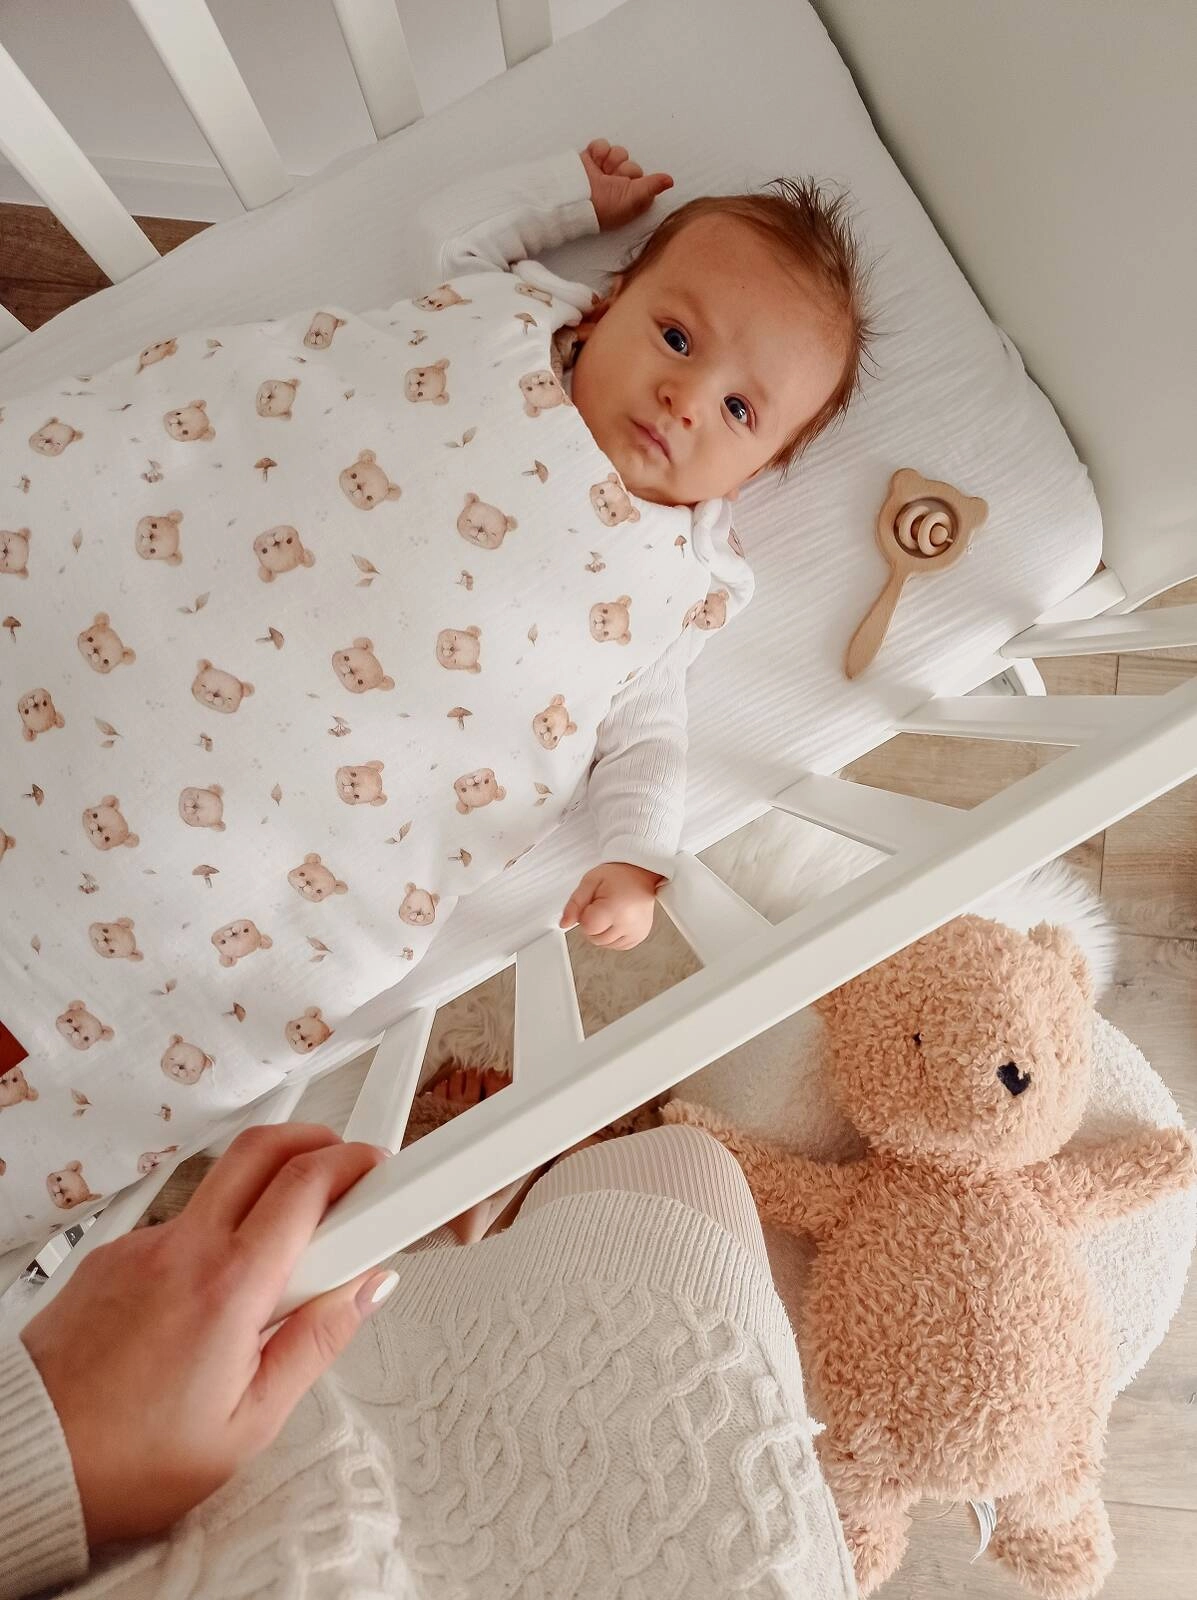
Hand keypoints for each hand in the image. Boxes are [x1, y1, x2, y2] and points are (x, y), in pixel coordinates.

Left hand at [20, 1124, 393, 1547]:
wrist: (27, 1463)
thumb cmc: (127, 1461)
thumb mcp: (250, 1422)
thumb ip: (317, 1342)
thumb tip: (366, 1291)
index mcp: (230, 1286)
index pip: (308, 1184)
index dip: (358, 1164)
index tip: (385, 1175)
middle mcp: (183, 1249)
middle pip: (264, 1146)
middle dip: (318, 1139)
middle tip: (348, 1167)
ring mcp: (142, 1246)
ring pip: (220, 1182)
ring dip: (265, 1188)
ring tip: (283, 1253)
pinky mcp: (109, 1256)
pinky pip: (179, 1223)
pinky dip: (214, 1235)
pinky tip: (214, 1295)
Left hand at [561, 861, 661, 948]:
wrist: (642, 874)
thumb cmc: (618, 875)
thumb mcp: (590, 881)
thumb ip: (574, 904)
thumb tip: (564, 924)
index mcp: (614, 909)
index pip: (587, 928)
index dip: (585, 916)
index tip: (593, 904)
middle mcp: (628, 924)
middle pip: (595, 938)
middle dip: (592, 924)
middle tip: (602, 905)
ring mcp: (636, 932)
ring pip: (604, 944)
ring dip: (602, 931)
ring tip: (611, 911)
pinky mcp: (640, 936)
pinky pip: (617, 945)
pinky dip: (613, 936)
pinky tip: (617, 920)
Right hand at [580, 138, 673, 230]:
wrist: (573, 197)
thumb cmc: (603, 206)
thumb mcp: (633, 199)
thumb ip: (652, 187)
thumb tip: (671, 180)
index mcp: (629, 195)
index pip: (642, 176)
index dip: (635, 177)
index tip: (627, 184)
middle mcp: (617, 184)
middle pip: (630, 163)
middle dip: (622, 168)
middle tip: (611, 179)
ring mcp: (604, 171)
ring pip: (618, 152)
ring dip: (610, 159)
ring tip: (600, 171)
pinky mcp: (591, 159)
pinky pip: (603, 145)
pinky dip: (598, 150)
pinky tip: (593, 161)